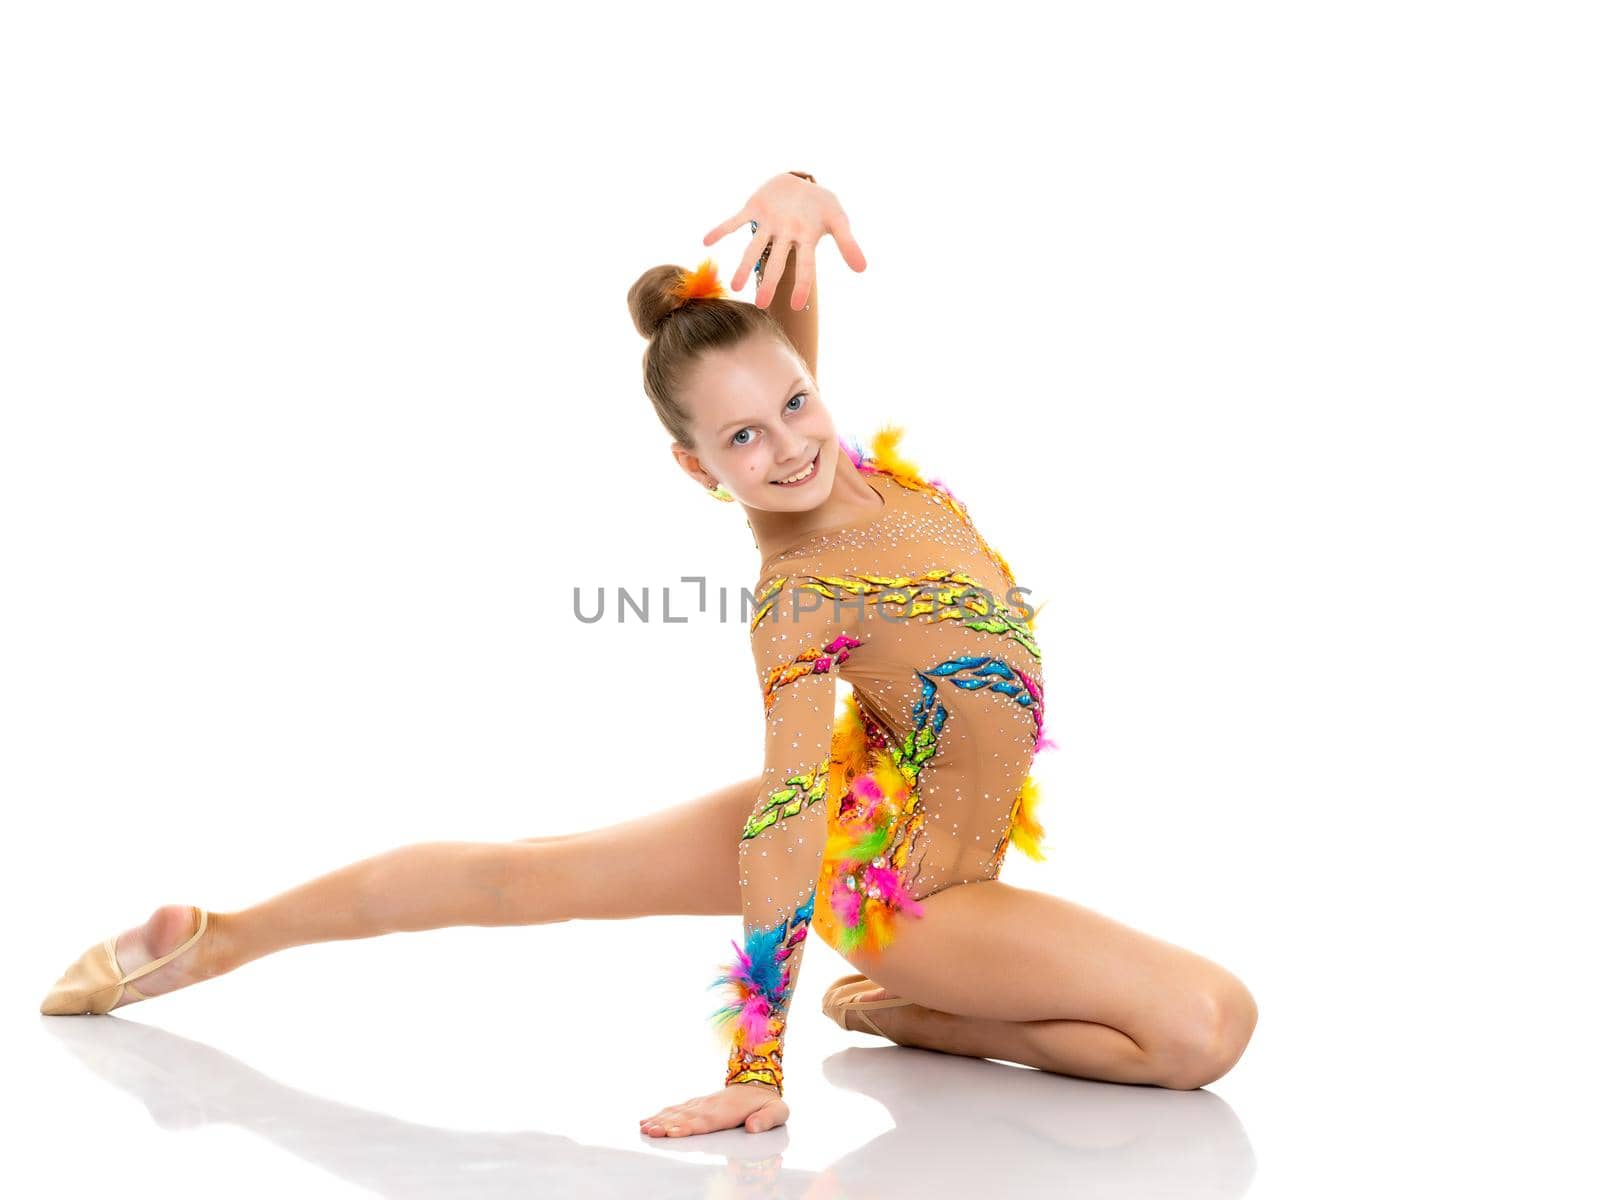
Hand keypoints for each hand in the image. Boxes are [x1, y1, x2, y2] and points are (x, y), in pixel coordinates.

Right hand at [639, 1082, 789, 1136]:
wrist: (760, 1083)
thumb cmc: (768, 1103)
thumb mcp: (778, 1111)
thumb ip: (766, 1120)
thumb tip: (752, 1127)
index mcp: (729, 1110)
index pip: (706, 1121)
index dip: (690, 1127)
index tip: (675, 1132)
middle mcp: (712, 1106)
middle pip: (687, 1117)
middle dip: (668, 1125)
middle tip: (651, 1131)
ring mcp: (703, 1104)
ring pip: (679, 1112)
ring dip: (661, 1120)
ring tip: (645, 1127)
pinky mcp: (699, 1104)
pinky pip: (678, 1109)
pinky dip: (663, 1114)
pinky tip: (649, 1120)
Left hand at [702, 172, 867, 310]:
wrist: (803, 182)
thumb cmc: (822, 205)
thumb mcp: (839, 220)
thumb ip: (848, 244)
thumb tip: (862, 269)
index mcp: (804, 240)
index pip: (805, 266)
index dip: (800, 284)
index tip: (795, 305)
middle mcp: (784, 237)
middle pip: (776, 262)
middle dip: (768, 282)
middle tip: (760, 304)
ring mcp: (768, 224)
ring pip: (753, 248)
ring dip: (744, 265)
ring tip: (734, 284)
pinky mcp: (753, 209)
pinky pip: (735, 221)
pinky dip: (721, 230)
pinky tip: (706, 241)